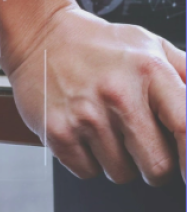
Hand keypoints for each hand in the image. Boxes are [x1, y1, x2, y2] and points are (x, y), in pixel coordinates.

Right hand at [8, 6, 185, 185]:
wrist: (39, 37)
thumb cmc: (97, 45)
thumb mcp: (150, 45)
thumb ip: (186, 75)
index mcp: (150, 71)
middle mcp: (118, 95)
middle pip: (156, 165)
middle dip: (154, 166)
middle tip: (143, 148)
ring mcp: (85, 116)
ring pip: (120, 173)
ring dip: (118, 162)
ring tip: (105, 131)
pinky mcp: (57, 132)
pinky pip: (87, 172)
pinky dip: (88, 161)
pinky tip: (83, 135)